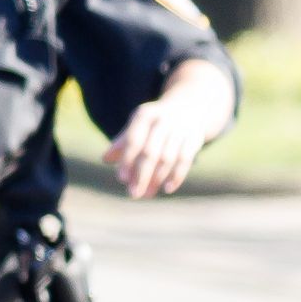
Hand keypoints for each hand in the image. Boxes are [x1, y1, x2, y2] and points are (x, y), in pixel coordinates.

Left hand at [105, 60, 232, 198]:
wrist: (190, 106)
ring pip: (168, 158)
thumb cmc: (154, 121)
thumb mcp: (137, 125)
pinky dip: (177, 175)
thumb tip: (106, 159)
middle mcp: (164, 121)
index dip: (128, 160)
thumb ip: (122, 142)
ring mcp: (182, 129)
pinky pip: (186, 160)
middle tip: (133, 194)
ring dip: (157, 179)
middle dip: (141, 175)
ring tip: (147, 195)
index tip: (122, 179)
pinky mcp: (195, 138)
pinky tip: (168, 189)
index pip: (134, 141)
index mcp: (145, 116)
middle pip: (151, 152)